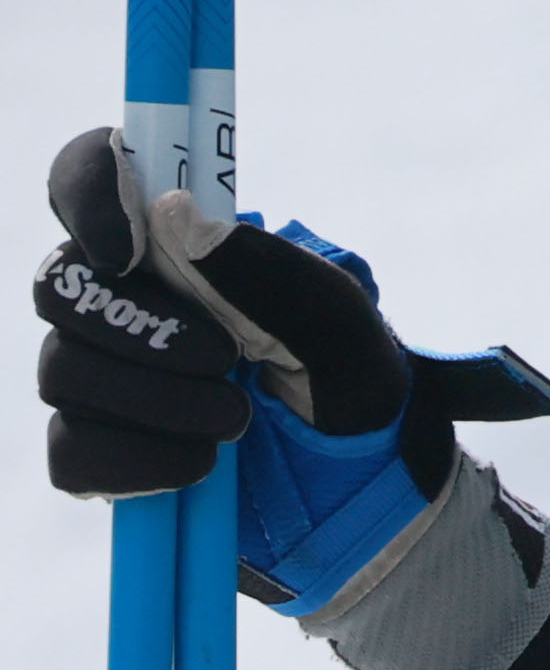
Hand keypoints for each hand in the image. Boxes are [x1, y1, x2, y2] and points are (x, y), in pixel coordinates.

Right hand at [34, 129, 549, 610]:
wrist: (370, 488)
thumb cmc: (352, 384)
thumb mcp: (338, 325)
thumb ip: (265, 270)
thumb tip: (174, 216)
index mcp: (171, 248)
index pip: (88, 181)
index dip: (89, 194)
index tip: (131, 246)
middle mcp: (121, 305)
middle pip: (60, 286)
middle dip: (143, 329)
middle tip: (228, 361)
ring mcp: (104, 381)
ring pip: (63, 372)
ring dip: (155, 401)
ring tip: (238, 422)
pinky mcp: (105, 456)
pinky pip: (73, 454)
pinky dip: (137, 463)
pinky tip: (200, 468)